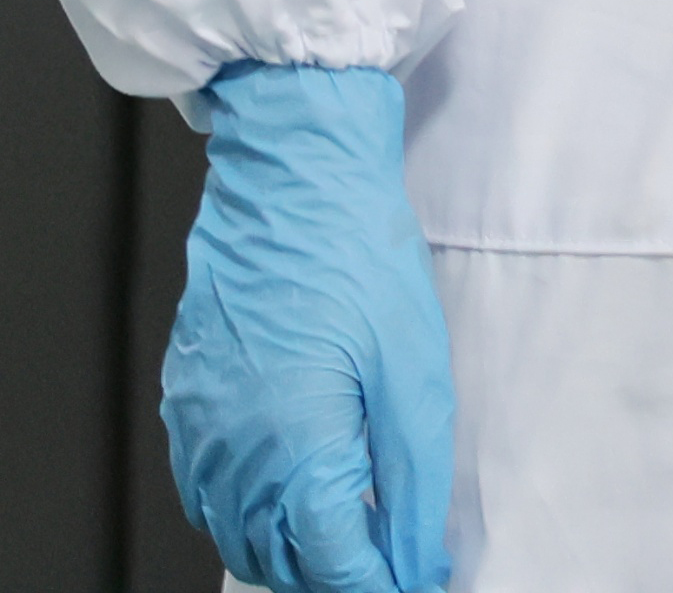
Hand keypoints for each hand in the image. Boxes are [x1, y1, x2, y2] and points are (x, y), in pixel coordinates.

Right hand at [164, 64, 454, 592]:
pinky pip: (216, 493)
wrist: (293, 183)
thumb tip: (419, 556)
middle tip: (395, 551)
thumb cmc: (358, 259)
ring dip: (299, 545)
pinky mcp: (190, 411)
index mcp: (294, 455)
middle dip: (341, 568)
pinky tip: (298, 485)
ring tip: (358, 522)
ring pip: (246, 534)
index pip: (335, 566)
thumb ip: (416, 477)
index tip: (415, 580)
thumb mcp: (416, 370)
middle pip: (286, 562)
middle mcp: (234, 461)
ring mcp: (201, 438)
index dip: (381, 581)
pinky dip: (258, 508)